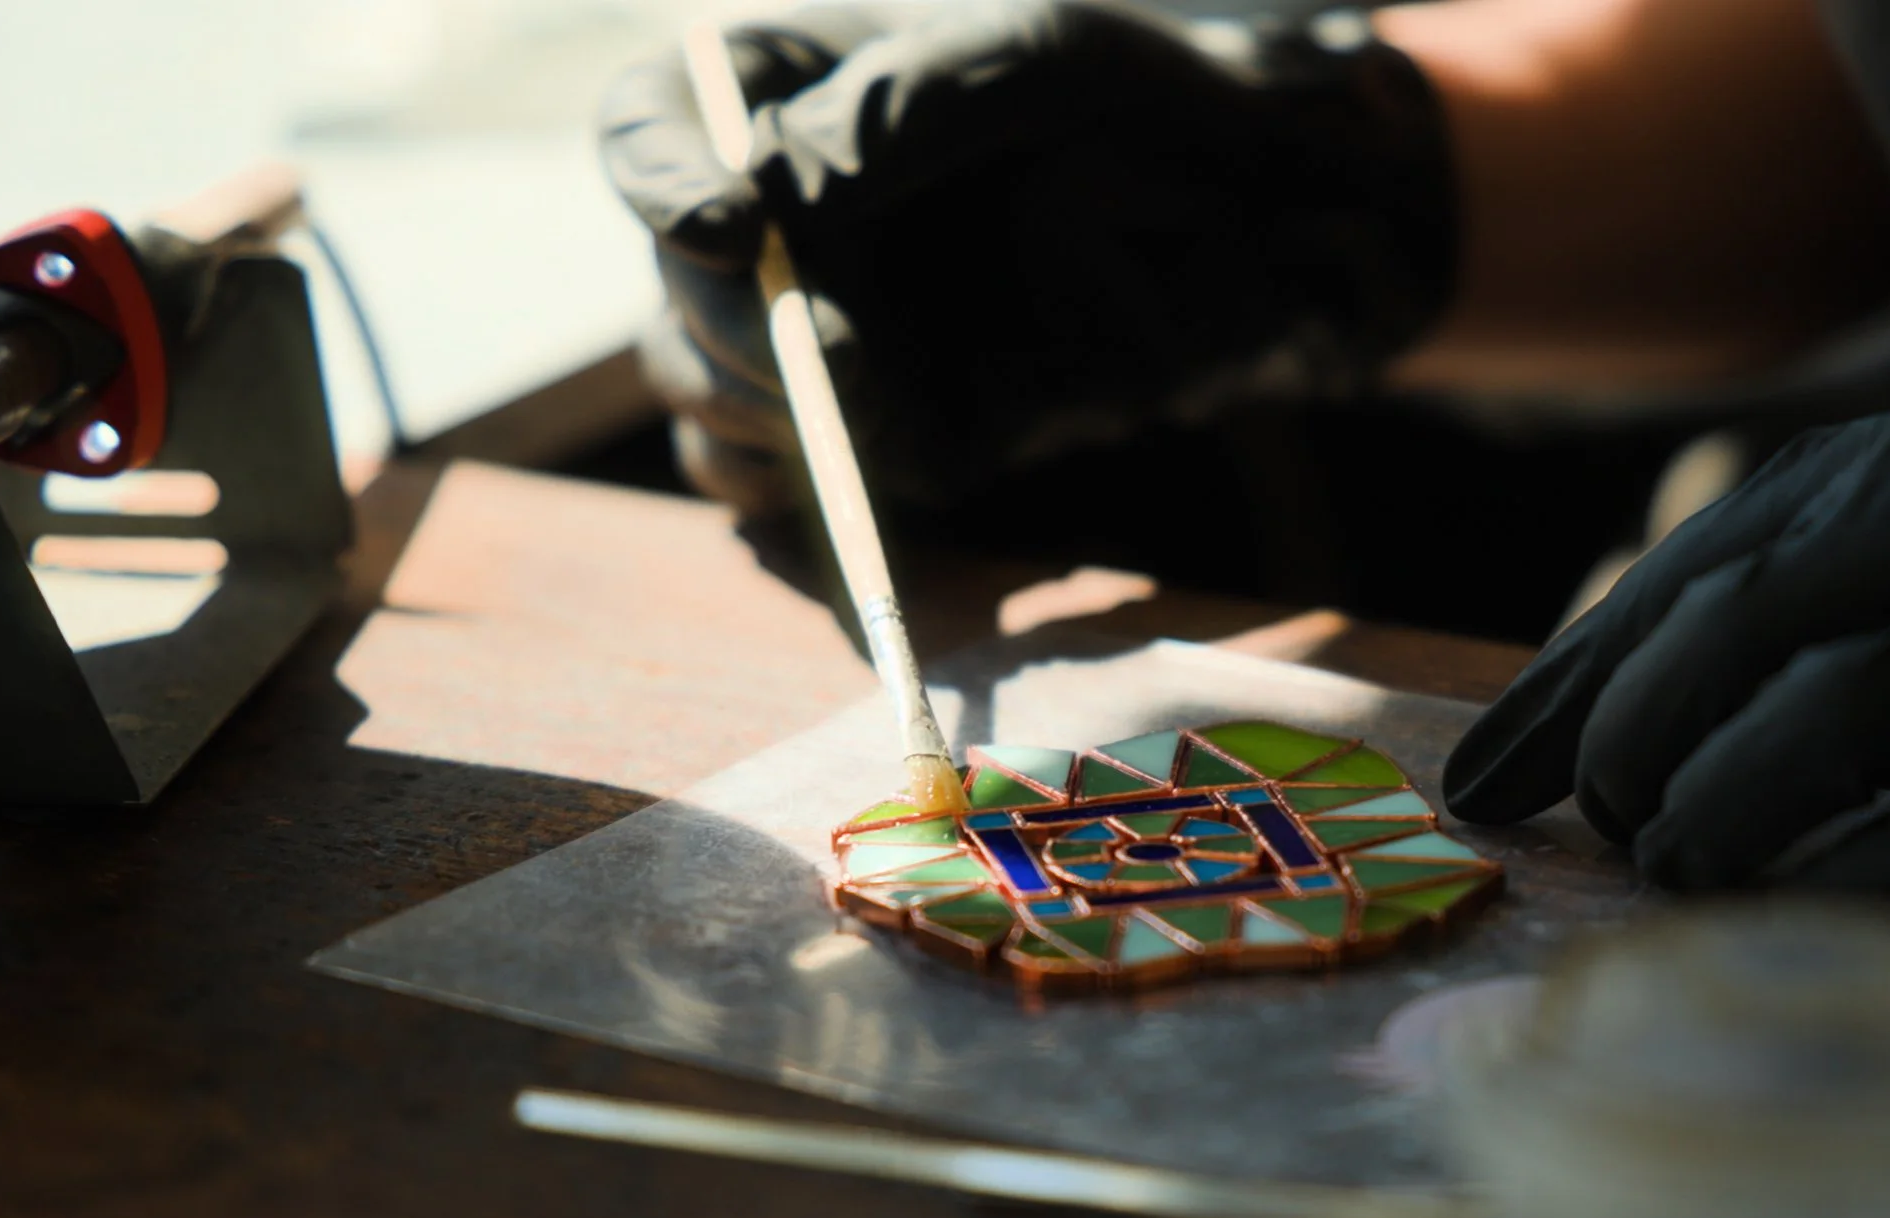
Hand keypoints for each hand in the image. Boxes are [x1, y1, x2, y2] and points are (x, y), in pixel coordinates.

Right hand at [597, 0, 1456, 515]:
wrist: (1241, 224)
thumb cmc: (1136, 100)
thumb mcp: (1036, 56)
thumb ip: (907, 104)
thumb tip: (774, 189)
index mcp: (782, 92)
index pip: (648, 126)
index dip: (658, 179)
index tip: (726, 227)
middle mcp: (766, 217)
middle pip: (674, 286)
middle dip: (740, 334)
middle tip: (841, 364)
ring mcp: (802, 330)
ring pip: (699, 393)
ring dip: (760, 418)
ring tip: (872, 414)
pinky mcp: (856, 430)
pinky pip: (767, 482)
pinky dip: (800, 489)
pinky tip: (883, 468)